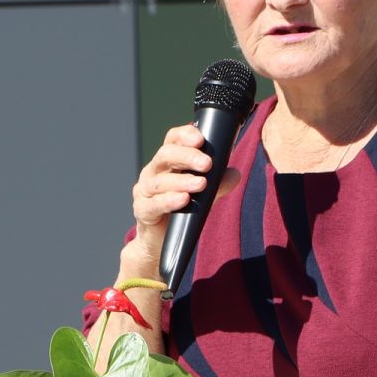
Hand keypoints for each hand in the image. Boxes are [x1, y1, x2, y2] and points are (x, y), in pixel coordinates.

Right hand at [122, 124, 240, 277]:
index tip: (201, 139)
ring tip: (201, 184)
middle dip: (187, 157)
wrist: (163, 242)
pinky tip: (183, 200)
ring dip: (182, 181)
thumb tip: (235, 174)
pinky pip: (153, 204)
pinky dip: (169, 201)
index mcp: (168, 161)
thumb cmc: (182, 210)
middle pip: (165, 155)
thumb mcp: (204, 195)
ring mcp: (144, 190)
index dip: (185, 135)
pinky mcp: (142, 210)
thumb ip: (217, 184)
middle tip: (207, 163)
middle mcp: (153, 171)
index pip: (173, 139)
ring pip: (160, 181)